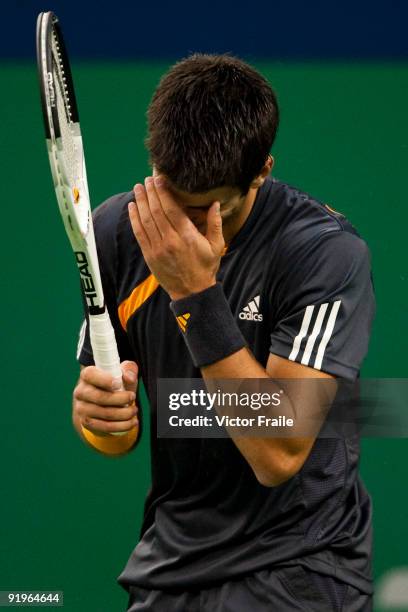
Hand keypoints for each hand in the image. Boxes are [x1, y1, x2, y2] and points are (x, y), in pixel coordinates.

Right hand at [73, 361, 138, 434]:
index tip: (118, 383)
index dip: (104, 379)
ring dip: (124, 414)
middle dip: (120, 399)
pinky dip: (122, 425)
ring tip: (134, 410)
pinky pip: (105, 427)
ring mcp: (82, 409)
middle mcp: (81, 392)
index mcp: (87, 375)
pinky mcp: (87, 423)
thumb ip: (128, 369)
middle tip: (132, 397)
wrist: (103, 401)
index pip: (90, 375)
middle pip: (100, 397)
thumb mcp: (122, 372)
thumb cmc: (115, 383)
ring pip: (105, 414)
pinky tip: (132, 422)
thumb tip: (129, 378)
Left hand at [128, 176, 224, 299]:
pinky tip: (132, 207)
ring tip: (138, 188)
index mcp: (187, 236)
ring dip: (140, 202)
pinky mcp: (149, 255)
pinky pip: (139, 233)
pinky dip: (134, 219)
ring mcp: (157, 248)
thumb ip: (215, 223)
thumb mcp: (216, 246)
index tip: (159, 179)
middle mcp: (170, 241)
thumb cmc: (206, 268)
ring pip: (145, 220)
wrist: (192, 292)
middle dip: (150, 193)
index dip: (163, 192)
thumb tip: (215, 203)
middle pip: (156, 211)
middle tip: (147, 179)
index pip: (171, 208)